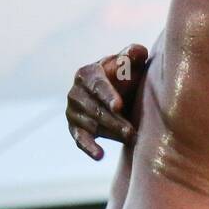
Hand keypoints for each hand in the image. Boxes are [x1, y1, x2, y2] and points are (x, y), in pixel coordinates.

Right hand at [66, 43, 149, 159]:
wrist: (118, 93)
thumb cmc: (126, 75)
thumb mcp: (131, 62)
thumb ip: (133, 54)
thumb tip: (135, 52)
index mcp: (87, 73)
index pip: (97, 85)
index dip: (108, 96)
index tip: (119, 106)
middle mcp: (75, 91)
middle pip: (95, 109)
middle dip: (114, 120)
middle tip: (132, 131)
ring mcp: (73, 111)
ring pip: (91, 125)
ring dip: (111, 133)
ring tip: (131, 139)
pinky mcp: (75, 128)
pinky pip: (80, 139)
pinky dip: (89, 147)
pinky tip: (100, 156)